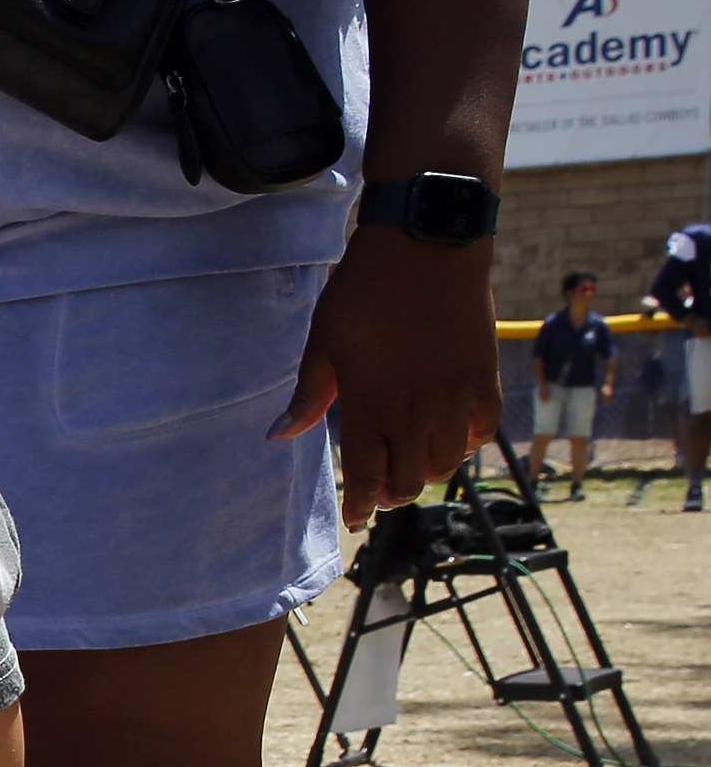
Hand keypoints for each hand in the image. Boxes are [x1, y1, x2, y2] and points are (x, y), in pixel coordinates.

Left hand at [278, 226, 497, 521]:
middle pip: (408, 479)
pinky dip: (466, 444)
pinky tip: (448, 438)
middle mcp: (418, 409)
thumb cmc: (365, 290)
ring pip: (447, 462)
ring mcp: (456, 395)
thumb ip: (309, 394)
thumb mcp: (324, 341)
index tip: (354, 519)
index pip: (367, 476)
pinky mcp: (485, 377)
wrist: (428, 247)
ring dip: (425, 472)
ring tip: (408, 466)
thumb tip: (281, 435)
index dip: (360, 504)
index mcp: (372, 405)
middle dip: (390, 494)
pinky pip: (482, 430)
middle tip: (377, 492)